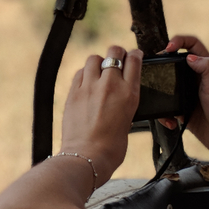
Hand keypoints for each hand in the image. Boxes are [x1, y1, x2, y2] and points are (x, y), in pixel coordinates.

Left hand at [59, 46, 141, 181]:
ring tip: (99, 72)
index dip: (135, 55)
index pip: (134, 60)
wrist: (88, 157)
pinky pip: (80, 72)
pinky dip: (84, 74)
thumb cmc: (111, 147)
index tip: (134, 56)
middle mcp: (110, 85)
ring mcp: (90, 87)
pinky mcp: (73, 92)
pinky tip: (86, 82)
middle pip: (114, 52)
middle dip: (116, 53)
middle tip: (116, 59)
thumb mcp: (128, 119)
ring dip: (98, 62)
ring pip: (94, 58)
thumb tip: (120, 92)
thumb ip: (125, 100)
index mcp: (129, 93)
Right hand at [159, 35, 208, 160]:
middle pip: (176, 63)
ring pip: (169, 86)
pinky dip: (166, 114)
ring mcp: (190, 95)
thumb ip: (206, 69)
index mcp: (208, 69)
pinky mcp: (184, 111)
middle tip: (155, 71)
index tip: (168, 48)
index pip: (193, 45)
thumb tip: (189, 56)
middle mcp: (198, 80)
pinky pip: (168, 107)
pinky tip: (171, 121)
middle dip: (163, 65)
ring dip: (162, 92)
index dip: (180, 41)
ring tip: (160, 97)